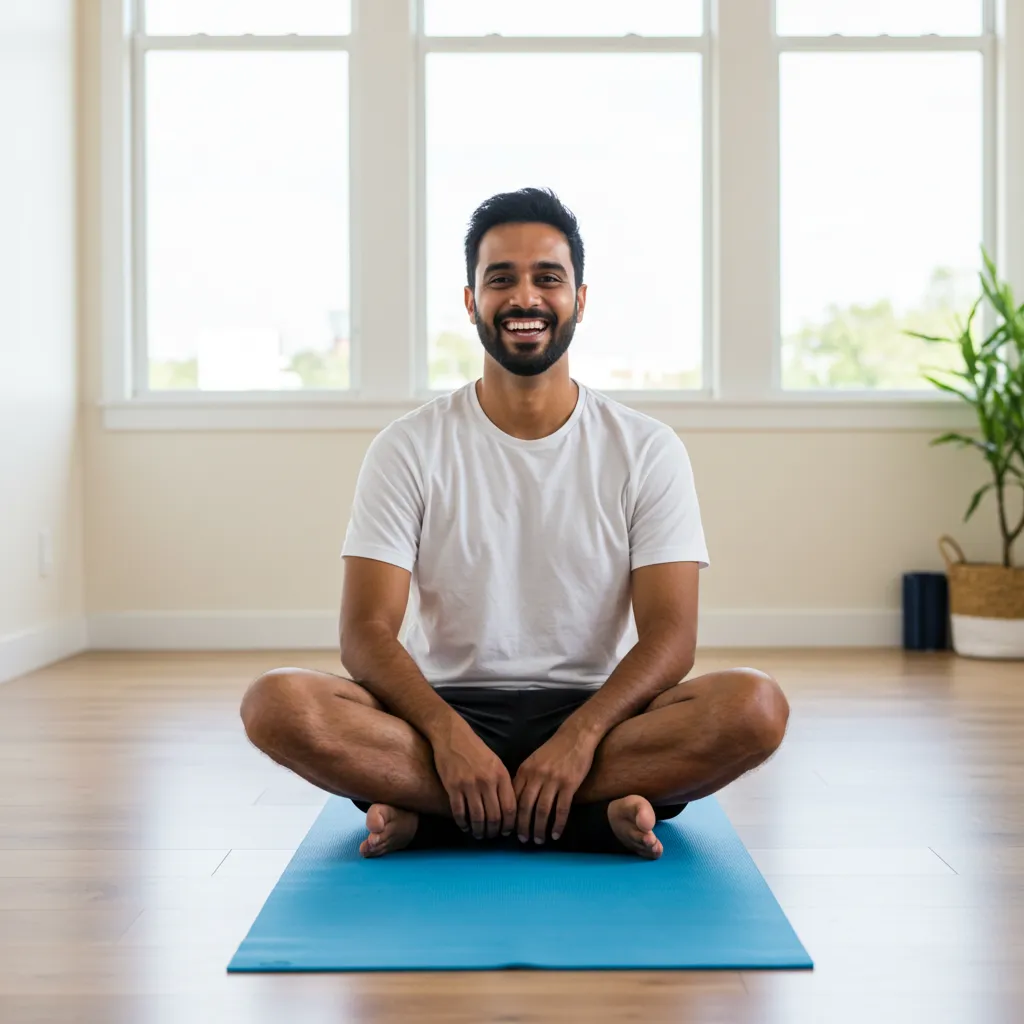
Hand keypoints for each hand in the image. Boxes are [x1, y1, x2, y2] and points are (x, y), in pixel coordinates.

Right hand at [430, 716, 516, 839]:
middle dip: (494, 831)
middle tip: (491, 836)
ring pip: (478, 818)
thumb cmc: (476, 750)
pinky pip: (459, 813)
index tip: (506, 832)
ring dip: (479, 831)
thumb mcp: (496, 763)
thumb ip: (503, 783)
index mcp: (501, 775)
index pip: (510, 808)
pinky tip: (464, 826)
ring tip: (478, 834)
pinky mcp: (453, 786)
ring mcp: (469, 784)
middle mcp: (487, 781)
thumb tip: (508, 809)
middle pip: (495, 816)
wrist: (452, 735)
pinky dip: (463, 823)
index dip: (509, 825)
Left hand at [513, 729, 596, 843]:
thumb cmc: (554, 749)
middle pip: (525, 807)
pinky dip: (557, 825)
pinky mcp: (569, 784)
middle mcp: (536, 776)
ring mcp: (553, 780)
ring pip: (542, 811)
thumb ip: (525, 778)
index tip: (510, 829)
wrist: (576, 736)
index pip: (513, 798)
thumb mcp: (534, 760)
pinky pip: (561, 810)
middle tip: (523, 840)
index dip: (511, 816)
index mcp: (524, 770)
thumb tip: (516, 801)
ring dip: (539, 829)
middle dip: (522, 827)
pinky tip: (556, 834)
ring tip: (539, 840)